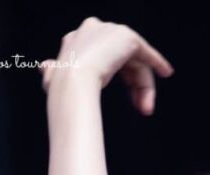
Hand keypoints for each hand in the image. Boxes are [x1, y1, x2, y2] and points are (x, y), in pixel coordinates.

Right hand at [39, 16, 173, 114]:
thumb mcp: (54, 78)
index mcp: (75, 40)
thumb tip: (44, 67)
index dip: (116, 74)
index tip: (128, 94)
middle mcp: (93, 29)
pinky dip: (156, 61)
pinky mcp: (125, 36)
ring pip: (133, 60)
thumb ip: (53, 71)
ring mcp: (110, 30)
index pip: (102, 57)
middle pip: (121, 59)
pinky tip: (166, 72)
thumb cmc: (60, 86)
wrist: (72, 81)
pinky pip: (145, 50)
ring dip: (144, 85)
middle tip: (142, 110)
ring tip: (147, 108)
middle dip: (133, 85)